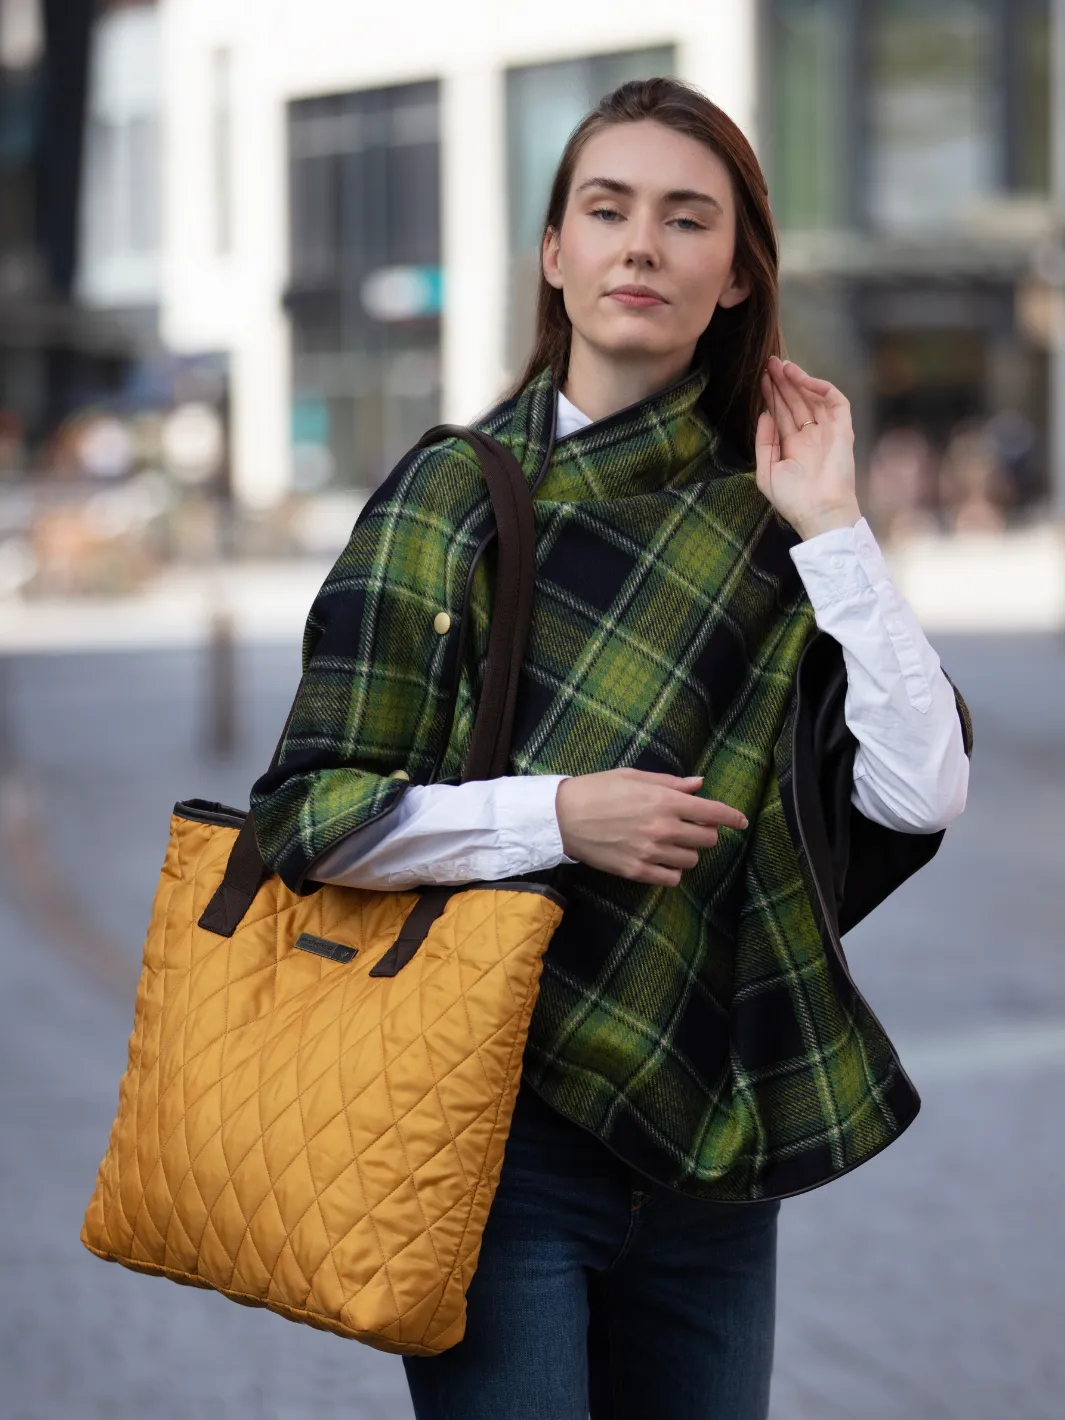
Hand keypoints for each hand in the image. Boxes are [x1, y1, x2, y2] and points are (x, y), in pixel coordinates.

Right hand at [555, 769, 747, 887]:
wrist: (563, 817)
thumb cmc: (598, 790)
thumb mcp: (635, 777)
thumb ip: (671, 783)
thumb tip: (699, 784)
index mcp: (665, 800)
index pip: (714, 812)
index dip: (733, 817)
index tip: (742, 821)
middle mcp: (663, 828)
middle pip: (707, 838)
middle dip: (705, 832)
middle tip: (691, 827)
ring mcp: (651, 852)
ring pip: (692, 859)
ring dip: (687, 851)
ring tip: (670, 842)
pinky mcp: (637, 871)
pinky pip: (672, 877)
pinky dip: (673, 869)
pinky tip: (661, 859)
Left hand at [755, 356, 861, 539]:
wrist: (818, 512)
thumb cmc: (793, 500)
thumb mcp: (766, 472)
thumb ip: (763, 442)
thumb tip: (764, 413)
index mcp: (793, 446)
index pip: (782, 413)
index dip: (772, 395)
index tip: (760, 378)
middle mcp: (810, 436)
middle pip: (796, 401)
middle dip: (783, 382)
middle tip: (769, 362)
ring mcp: (827, 431)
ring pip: (813, 397)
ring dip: (799, 380)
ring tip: (781, 366)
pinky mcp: (843, 429)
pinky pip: (835, 401)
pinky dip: (820, 387)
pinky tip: (802, 379)